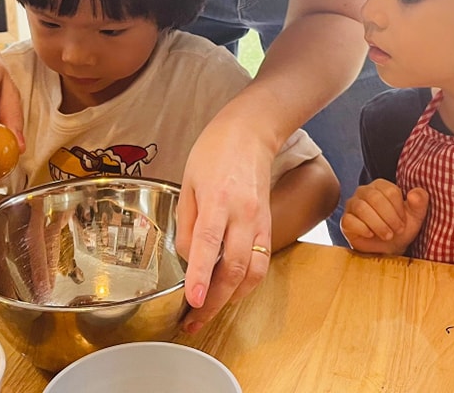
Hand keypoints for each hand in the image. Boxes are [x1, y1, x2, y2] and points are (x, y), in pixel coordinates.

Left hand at [174, 114, 274, 333]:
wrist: (251, 132)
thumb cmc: (215, 151)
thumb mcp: (188, 181)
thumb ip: (186, 222)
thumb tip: (187, 258)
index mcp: (217, 199)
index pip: (208, 242)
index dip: (200, 274)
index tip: (192, 301)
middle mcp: (243, 214)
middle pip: (234, 267)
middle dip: (214, 300)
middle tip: (193, 321)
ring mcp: (259, 221)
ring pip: (252, 272)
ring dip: (232, 298)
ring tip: (209, 311)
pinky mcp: (267, 225)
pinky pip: (261, 263)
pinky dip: (246, 283)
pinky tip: (230, 290)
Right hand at [341, 180, 428, 254]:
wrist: (389, 248)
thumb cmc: (400, 228)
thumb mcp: (415, 216)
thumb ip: (419, 201)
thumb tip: (415, 194)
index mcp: (380, 186)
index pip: (390, 190)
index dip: (399, 209)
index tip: (403, 221)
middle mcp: (363, 191)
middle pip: (374, 197)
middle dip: (389, 217)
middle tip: (398, 230)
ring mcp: (352, 205)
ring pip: (362, 208)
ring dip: (378, 224)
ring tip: (388, 235)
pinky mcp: (345, 221)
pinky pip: (350, 221)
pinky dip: (363, 229)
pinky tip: (371, 235)